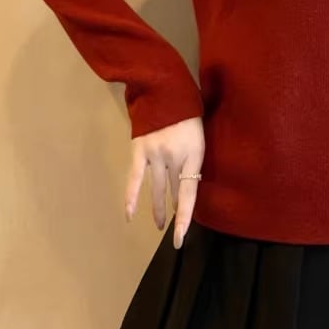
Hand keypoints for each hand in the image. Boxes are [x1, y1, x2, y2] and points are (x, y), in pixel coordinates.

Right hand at [124, 116, 204, 249]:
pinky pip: (134, 177)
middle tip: (175, 234)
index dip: (184, 216)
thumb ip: (192, 161)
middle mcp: (174, 157)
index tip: (181, 237)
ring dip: (157, 208)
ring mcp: (155, 154)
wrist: (167, 91)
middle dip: (173, 213)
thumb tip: (184, 184)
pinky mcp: (140, 150)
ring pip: (156, 188)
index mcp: (193, 154)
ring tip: (159, 225)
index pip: (189, 193)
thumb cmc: (188, 115)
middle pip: (173, 192)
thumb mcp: (199, 138)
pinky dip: (131, 196)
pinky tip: (128, 214)